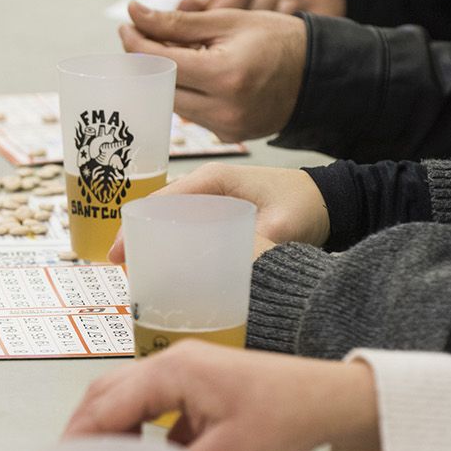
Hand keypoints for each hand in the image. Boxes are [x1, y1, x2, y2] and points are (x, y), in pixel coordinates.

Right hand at [63, 342, 377, 450]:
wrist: (331, 398)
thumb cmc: (285, 417)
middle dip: (85, 429)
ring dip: (113, 430)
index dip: (80, 437)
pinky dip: (142, 433)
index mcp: (173, 372)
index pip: (109, 404)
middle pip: (109, 393)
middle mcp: (172, 363)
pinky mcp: (200, 386)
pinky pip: (156, 407)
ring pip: (130, 398)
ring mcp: (185, 371)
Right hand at [107, 163, 326, 263]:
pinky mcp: (217, 211)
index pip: (161, 201)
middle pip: (157, 210)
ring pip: (167, 218)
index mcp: (213, 179)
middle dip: (136, 237)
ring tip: (136, 271)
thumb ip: (254, 246)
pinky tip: (164, 265)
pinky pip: (183, 225)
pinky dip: (170, 242)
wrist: (330, 200)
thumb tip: (227, 271)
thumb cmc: (307, 204)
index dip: (135, 227)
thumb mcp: (282, 226)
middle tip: (123, 268)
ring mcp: (210, 197)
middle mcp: (205, 184)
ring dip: (151, 241)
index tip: (119, 255)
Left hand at [118, 2, 306, 141]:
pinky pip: (195, 115)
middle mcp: (225, 110)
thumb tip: (134, 14)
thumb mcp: (229, 21)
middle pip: (163, 87)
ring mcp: (228, 129)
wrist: (320, 73)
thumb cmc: (279, 39)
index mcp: (226, 76)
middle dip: (147, 62)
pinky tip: (190, 74)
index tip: (127, 26)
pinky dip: (187, 93)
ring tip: (168, 52)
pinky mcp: (230, 137)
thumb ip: (177, 22)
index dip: (137, 44)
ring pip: (175, 104)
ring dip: (165, 78)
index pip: (163, 63)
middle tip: (140, 38)